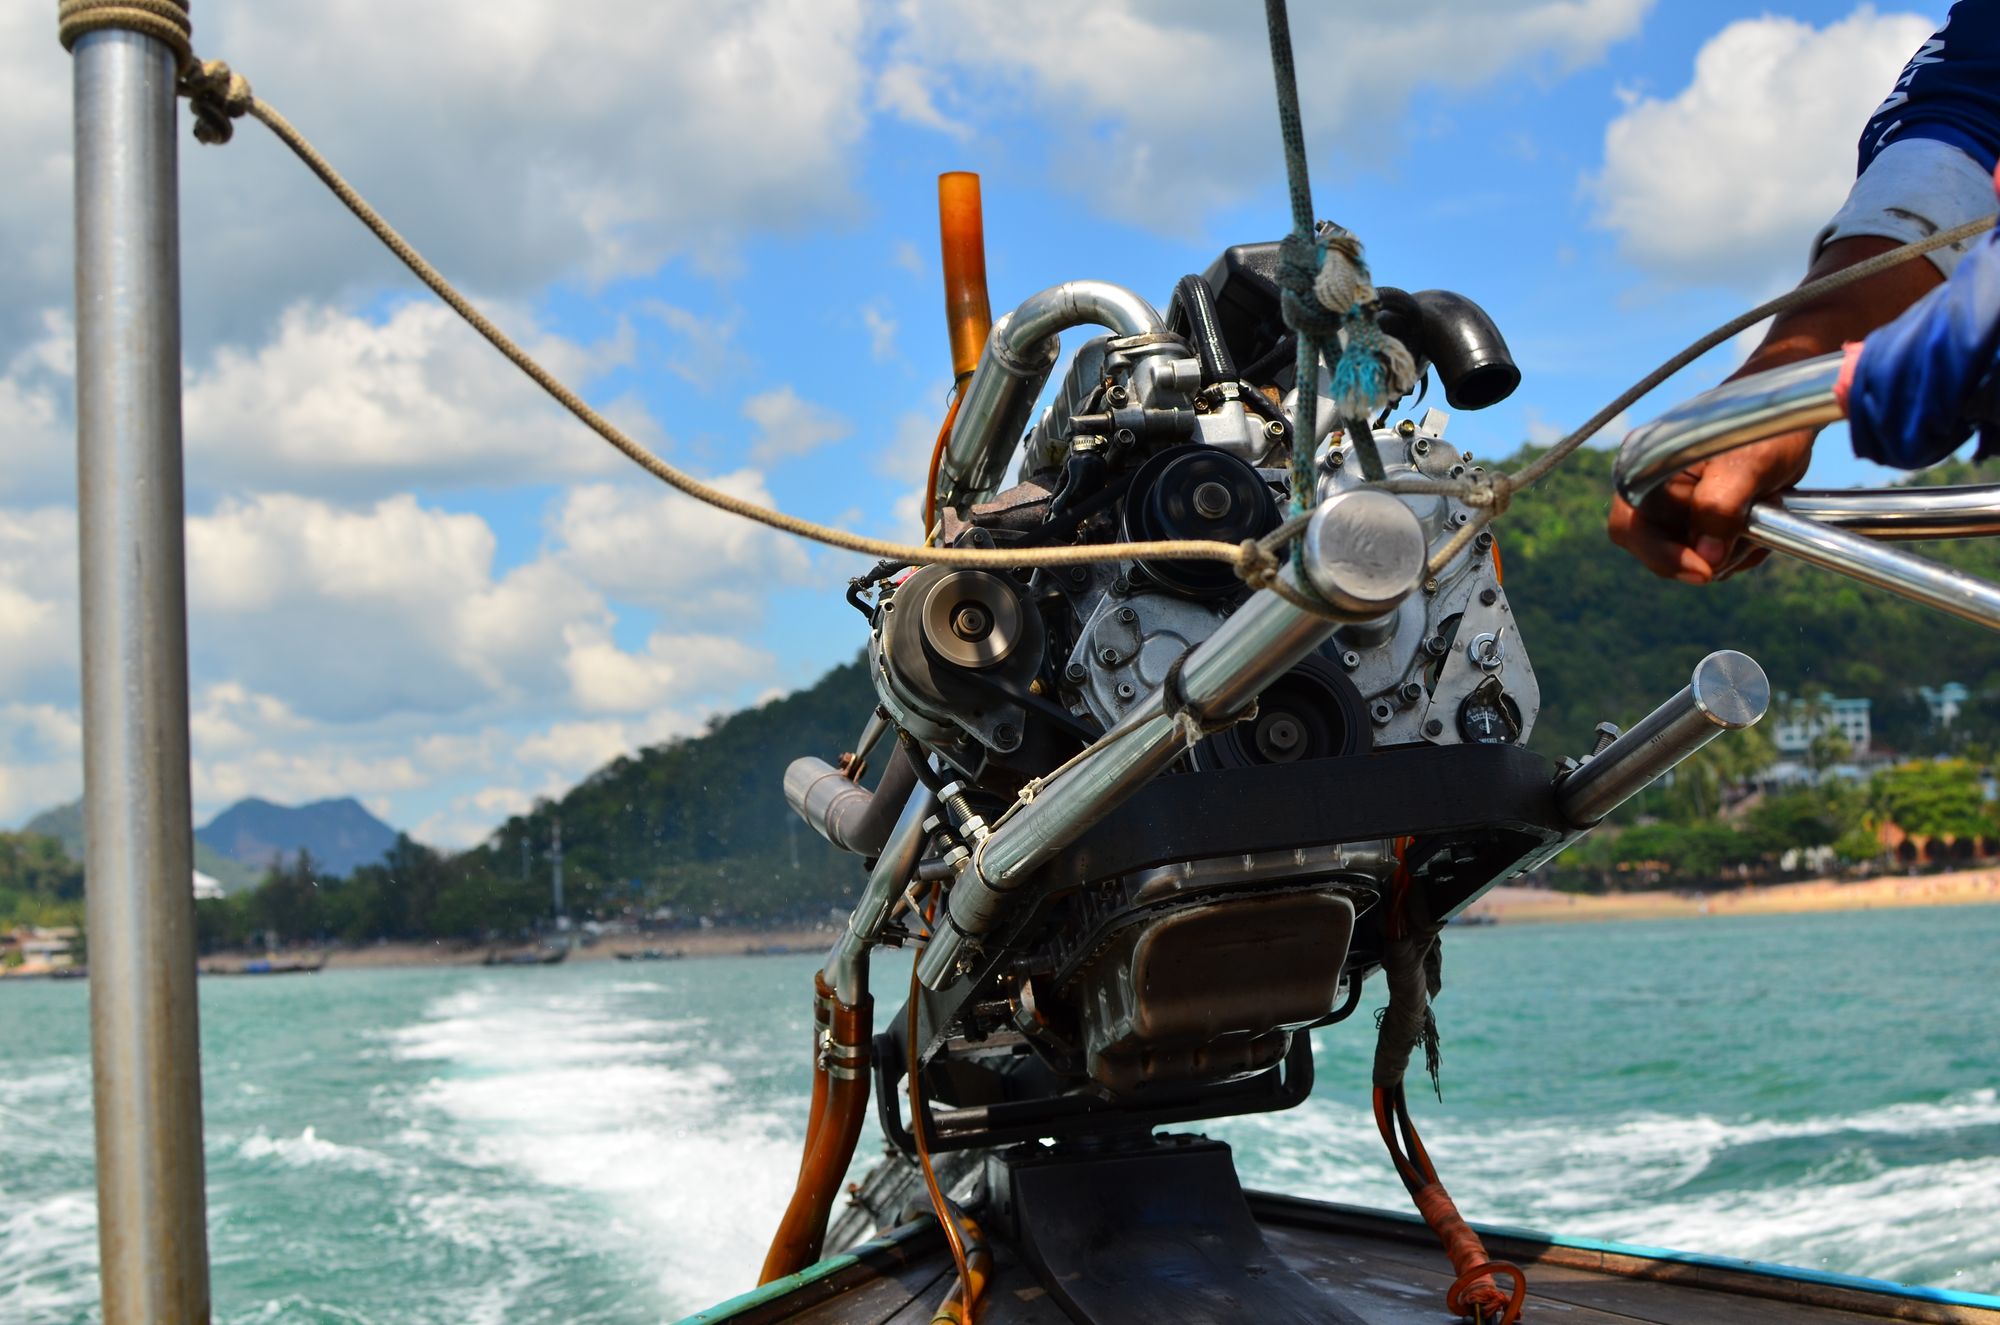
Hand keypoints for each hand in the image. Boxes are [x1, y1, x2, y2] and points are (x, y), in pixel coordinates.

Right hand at [1606, 235, 1940, 582]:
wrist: (1791, 410)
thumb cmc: (1765, 423)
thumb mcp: (1747, 463)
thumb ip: (1720, 507)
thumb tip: (1707, 559)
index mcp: (1646, 469)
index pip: (1631, 527)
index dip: (1662, 554)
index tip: (1705, 570)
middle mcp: (1653, 492)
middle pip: (1660, 551)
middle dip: (1706, 555)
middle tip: (1747, 541)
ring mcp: (1678, 510)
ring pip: (1691, 559)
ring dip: (1729, 554)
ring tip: (1762, 520)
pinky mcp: (1702, 522)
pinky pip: (1711, 557)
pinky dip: (1738, 552)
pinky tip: (1762, 527)